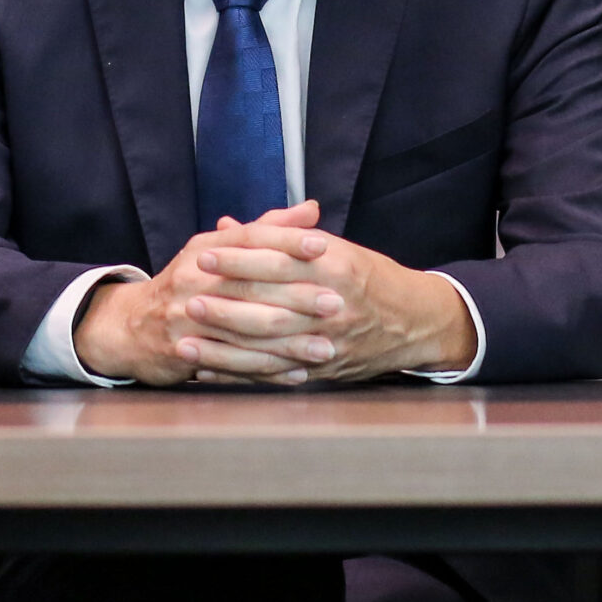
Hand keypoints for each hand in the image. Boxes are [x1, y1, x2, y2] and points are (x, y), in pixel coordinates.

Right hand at [74, 202, 342, 384]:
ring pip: (246, 331)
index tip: (324, 245)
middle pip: (251, 286)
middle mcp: (193, 279)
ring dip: (289, 343)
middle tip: (337, 303)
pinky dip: (266, 371)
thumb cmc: (189, 283)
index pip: (250, 238)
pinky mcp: (184, 352)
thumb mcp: (219, 251)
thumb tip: (312, 209)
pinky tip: (297, 374)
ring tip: (327, 348)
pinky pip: (232, 364)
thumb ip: (267, 230)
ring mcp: (185, 317)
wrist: (131, 325)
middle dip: (298, 296)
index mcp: (206, 250)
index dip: (286, 240)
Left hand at [186, 202, 478, 385]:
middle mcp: (333, 304)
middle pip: (271, 305)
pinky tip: (210, 373)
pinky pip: (276, 376)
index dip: (239, 258)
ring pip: (270, 347)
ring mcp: (330, 342)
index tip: (203, 255)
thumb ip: (279, 238)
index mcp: (335, 266)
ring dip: (224, 348)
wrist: (416, 321)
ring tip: (186, 344)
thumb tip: (228, 225)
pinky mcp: (325, 371)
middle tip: (187, 299)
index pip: (278, 260)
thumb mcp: (334, 247)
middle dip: (226, 304)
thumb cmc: (368, 277)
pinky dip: (240, 376)